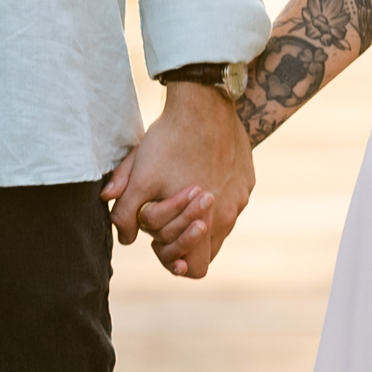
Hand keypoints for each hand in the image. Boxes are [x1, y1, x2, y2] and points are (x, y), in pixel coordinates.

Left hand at [104, 85, 252, 279]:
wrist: (203, 103)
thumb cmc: (169, 142)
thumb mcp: (139, 177)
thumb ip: (125, 213)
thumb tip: (124, 238)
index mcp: (206, 224)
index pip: (195, 268)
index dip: (172, 259)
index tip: (158, 241)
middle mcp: (229, 215)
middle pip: (208, 250)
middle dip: (185, 241)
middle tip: (167, 219)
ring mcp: (241, 197)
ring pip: (220, 225)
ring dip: (200, 219)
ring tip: (180, 194)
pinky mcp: (246, 179)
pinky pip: (231, 200)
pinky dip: (215, 197)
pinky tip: (197, 173)